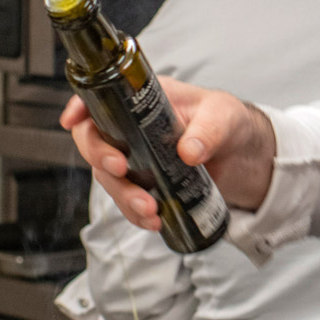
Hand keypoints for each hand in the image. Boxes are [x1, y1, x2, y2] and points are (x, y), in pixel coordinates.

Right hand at [59, 81, 276, 231]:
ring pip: (109, 177)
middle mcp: (133, 128)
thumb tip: (189, 152)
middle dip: (100, 158)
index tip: (71, 121)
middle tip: (120, 170)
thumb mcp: (225, 117)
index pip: (103, 98)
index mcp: (145, 99)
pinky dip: (135, 214)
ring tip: (148, 209)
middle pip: (95, 140)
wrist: (247, 158)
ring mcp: (137, 158)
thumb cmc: (232, 123)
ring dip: (122, 195)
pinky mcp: (148, 184)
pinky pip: (128, 200)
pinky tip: (152, 222)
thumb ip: (209, 131)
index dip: (81, 107)